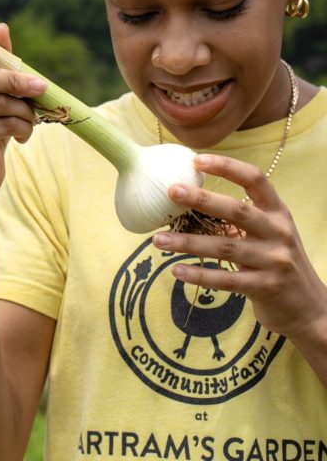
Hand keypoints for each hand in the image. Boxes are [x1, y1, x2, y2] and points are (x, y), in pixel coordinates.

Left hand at [152, 153, 326, 341]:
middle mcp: (278, 232)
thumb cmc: (275, 262)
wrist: (310, 309)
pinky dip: (199, 275)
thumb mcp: (267, 233)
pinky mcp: (266, 287)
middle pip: (236, 210)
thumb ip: (238, 217)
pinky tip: (176, 271)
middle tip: (171, 191)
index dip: (227, 167)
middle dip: (201, 199)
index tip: (196, 160)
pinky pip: (226, 279)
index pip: (254, 180)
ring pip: (224, 247)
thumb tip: (187, 196)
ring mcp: (274, 261)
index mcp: (277, 212)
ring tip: (158, 240)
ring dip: (187, 243)